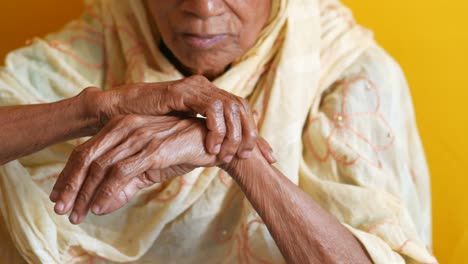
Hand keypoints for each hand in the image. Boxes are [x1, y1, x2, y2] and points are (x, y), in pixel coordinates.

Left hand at [49, 115, 275, 224]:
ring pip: (101, 166)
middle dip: (70, 186)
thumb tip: (100, 206)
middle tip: (61, 210)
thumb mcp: (148, 169)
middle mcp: (127, 127)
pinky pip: (122, 172)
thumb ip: (125, 185)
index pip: (85, 151)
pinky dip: (107, 191)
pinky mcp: (154, 148)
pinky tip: (99, 207)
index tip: (59, 197)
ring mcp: (140, 136)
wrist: (215, 145)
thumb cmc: (182, 152)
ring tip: (77, 215)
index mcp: (122, 126)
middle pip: (86, 157)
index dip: (68, 176)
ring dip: (85, 193)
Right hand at [89, 75, 257, 162]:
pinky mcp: (183, 91)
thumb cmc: (150, 126)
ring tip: (225, 154)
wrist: (120, 113)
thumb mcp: (185, 133)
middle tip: (245, 156)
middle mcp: (207, 88)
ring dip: (232, 133)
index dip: (257, 133)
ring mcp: (195, 87)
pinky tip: (212, 145)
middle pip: (242, 107)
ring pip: (230, 107)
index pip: (243, 111)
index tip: (268, 157)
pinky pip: (211, 107)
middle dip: (249, 134)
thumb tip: (227, 154)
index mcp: (210, 97)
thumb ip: (205, 136)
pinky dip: (216, 128)